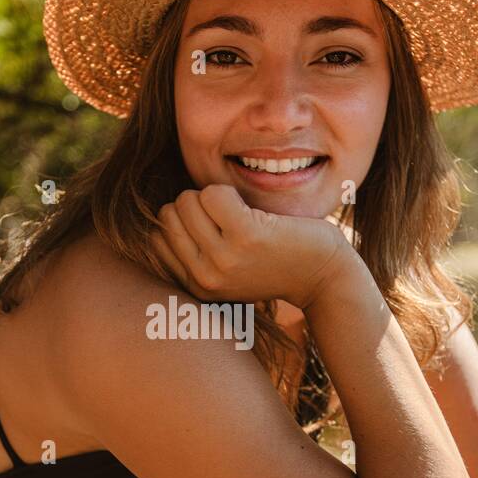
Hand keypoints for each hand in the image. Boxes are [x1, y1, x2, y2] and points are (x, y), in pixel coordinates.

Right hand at [149, 184, 354, 310]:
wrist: (322, 275)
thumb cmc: (275, 264)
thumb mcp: (228, 272)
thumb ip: (195, 254)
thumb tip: (159, 217)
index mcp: (197, 286)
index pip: (155, 238)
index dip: (179, 221)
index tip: (209, 227)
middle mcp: (205, 277)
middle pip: (168, 215)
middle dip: (193, 205)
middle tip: (225, 216)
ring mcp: (224, 258)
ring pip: (187, 201)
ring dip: (211, 196)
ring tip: (237, 212)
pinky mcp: (246, 235)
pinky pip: (212, 194)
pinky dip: (228, 191)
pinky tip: (249, 207)